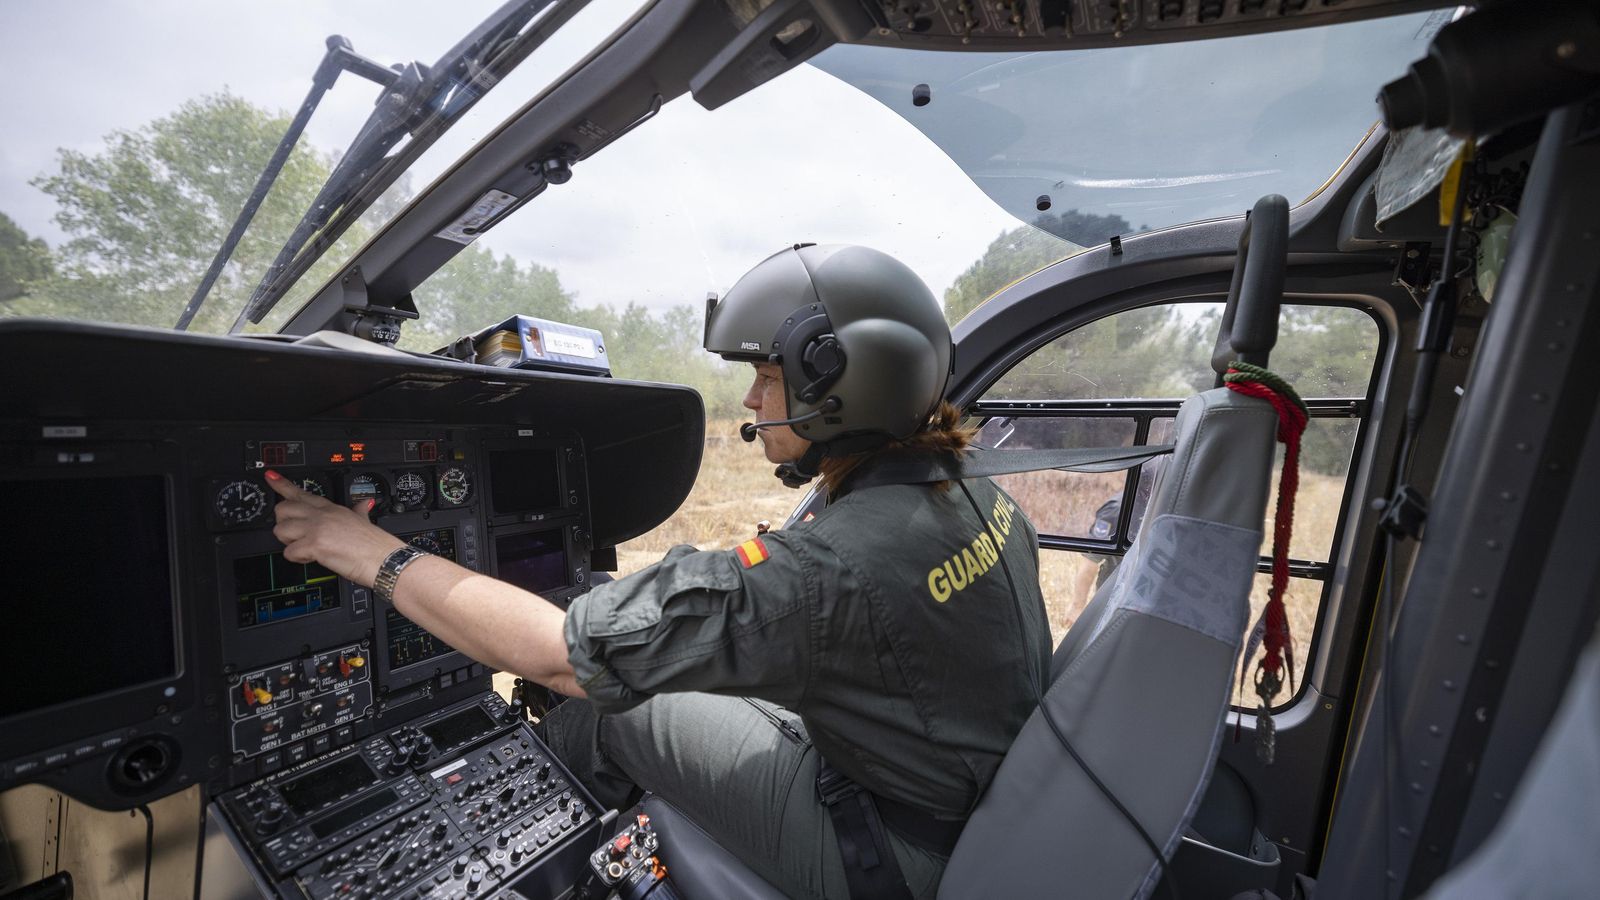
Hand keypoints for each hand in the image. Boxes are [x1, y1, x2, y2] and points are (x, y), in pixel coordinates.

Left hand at [264, 470, 403, 586]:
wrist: (384, 559)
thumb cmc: (376, 544)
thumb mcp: (364, 520)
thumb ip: (360, 510)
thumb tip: (364, 504)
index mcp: (331, 508)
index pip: (301, 492)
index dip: (281, 484)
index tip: (270, 477)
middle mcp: (321, 515)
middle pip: (283, 509)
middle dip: (283, 523)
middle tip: (296, 534)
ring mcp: (317, 528)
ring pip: (281, 530)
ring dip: (289, 542)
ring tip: (305, 548)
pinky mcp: (314, 544)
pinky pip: (289, 552)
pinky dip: (297, 558)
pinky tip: (310, 558)